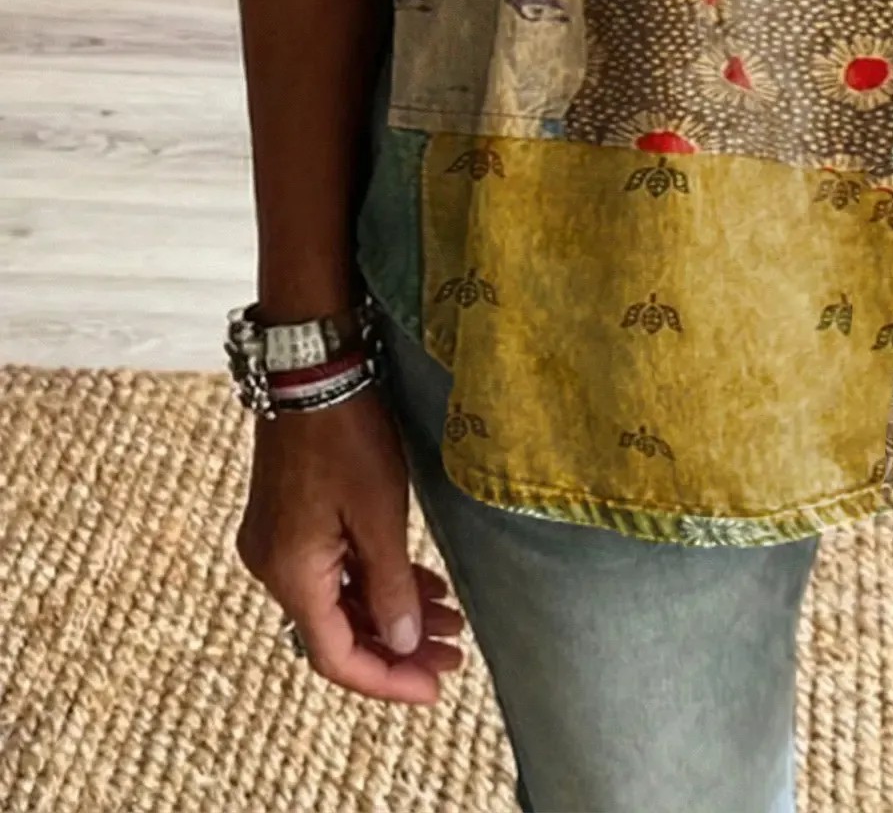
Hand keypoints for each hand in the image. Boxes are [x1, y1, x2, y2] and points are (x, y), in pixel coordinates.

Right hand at [236, 386, 464, 705]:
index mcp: (290, 576)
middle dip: (398, 647)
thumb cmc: (346, 436)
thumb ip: (391, 586)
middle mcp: (274, 569)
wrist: (309, 369)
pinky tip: (420, 584)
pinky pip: (332, 570)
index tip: (436, 688)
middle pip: (337, 632)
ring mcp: (277, 544)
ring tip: (450, 621)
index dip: (388, 679)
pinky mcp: (289, 520)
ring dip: (390, 613)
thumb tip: (404, 643)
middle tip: (454, 655)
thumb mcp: (380, 514)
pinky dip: (373, 582)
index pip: (337, 656)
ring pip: (338, 600)